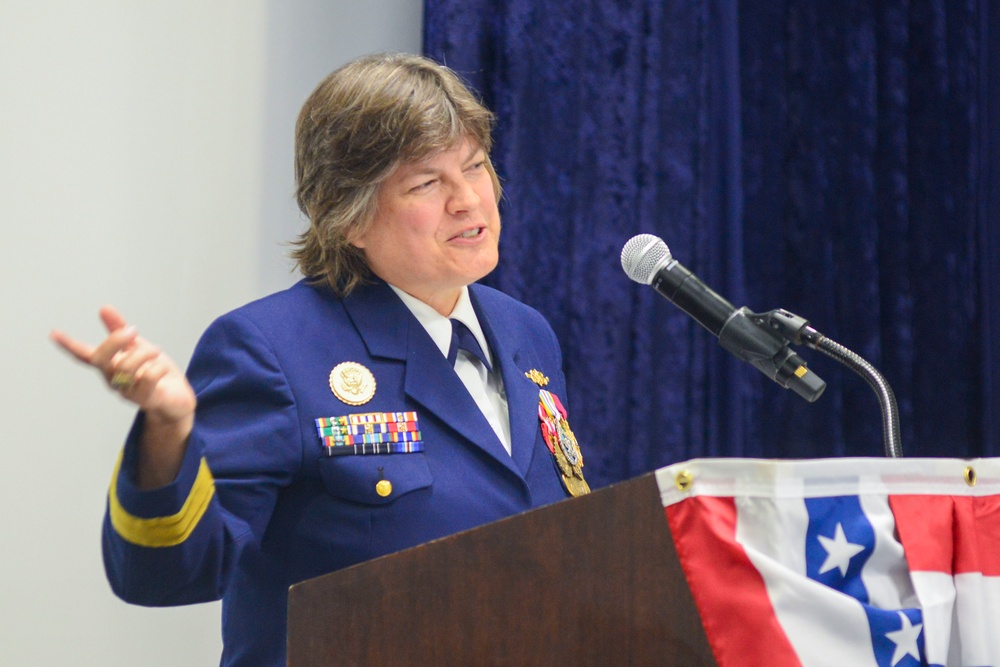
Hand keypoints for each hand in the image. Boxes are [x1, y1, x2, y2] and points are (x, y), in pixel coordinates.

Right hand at [51, 305, 195, 486]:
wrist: (178, 400)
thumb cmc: (156, 373)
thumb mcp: (139, 346)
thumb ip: (121, 329)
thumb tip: (104, 308)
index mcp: (110, 366)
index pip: (84, 355)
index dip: (69, 345)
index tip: (54, 333)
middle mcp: (114, 380)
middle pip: (101, 359)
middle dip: (115, 340)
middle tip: (133, 330)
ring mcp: (128, 392)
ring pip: (126, 366)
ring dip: (145, 353)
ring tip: (156, 352)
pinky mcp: (145, 399)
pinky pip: (148, 377)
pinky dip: (159, 367)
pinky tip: (164, 369)